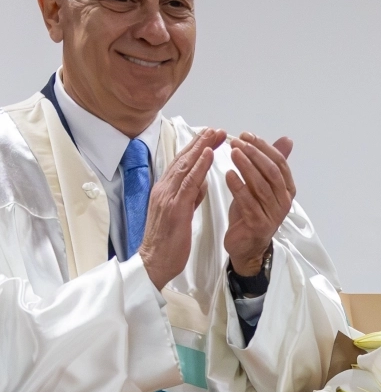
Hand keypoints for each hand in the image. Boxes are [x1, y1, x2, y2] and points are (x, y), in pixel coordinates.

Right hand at [138, 127, 222, 288]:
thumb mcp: (181, 213)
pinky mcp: (175, 206)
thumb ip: (191, 195)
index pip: (182, 164)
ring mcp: (168, 196)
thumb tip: (201, 181)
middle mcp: (164, 188)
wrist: (154, 262)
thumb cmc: (168, 241)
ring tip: (214, 133)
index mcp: (165, 190)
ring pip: (185, 166)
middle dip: (199, 142)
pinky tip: (209, 154)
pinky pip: (189, 182)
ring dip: (201, 147)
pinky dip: (199, 166)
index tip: (209, 136)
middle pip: (183, 159)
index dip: (196, 149)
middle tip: (215, 128)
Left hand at [223, 133, 296, 275]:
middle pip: (272, 172)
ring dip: (246, 166)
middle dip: (255, 154)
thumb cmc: (252, 212)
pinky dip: (238, 187)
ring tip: (233, 152)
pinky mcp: (259, 224)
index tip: (247, 135)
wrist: (246, 246)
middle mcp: (283, 201)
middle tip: (237, 141)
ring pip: (261, 185)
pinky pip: (248, 202)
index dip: (264, 147)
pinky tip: (228, 174)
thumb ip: (272, 163)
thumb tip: (287, 140)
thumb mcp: (262, 185)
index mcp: (287, 189)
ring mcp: (273, 214)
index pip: (280, 163)